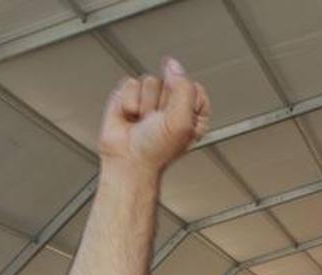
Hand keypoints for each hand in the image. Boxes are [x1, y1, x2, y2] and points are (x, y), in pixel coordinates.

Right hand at [98, 57, 210, 173]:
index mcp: (193, 114)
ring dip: (144, 104)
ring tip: (142, 122)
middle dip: (161, 102)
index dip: (184, 100)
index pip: (195, 87)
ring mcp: (150, 100)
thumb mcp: (182, 121)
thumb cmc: (155, 152)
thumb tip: (173, 65)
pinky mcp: (130, 97)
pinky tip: (130, 117)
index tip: (176, 118)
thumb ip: (184, 88)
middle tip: (156, 122)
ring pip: (149, 80)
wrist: (127, 161)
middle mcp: (173, 106)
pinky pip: (129, 83)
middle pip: (170, 80)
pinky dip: (127, 101)